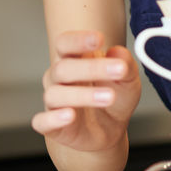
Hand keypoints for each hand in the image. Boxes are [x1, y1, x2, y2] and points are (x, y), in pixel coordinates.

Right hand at [31, 30, 140, 152]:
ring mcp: (54, 102)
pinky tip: (70, 116)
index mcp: (74, 59)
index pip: (66, 43)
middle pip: (63, 68)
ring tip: (109, 97)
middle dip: (91, 68)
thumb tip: (118, 51)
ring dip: (82, 95)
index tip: (100, 39)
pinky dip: (53, 119)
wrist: (110, 131)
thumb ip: (125, 63)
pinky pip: (42, 121)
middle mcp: (59, 78)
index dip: (79, 40)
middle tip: (118, 70)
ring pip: (55, 94)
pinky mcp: (52, 126)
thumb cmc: (115, 99)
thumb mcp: (128, 80)